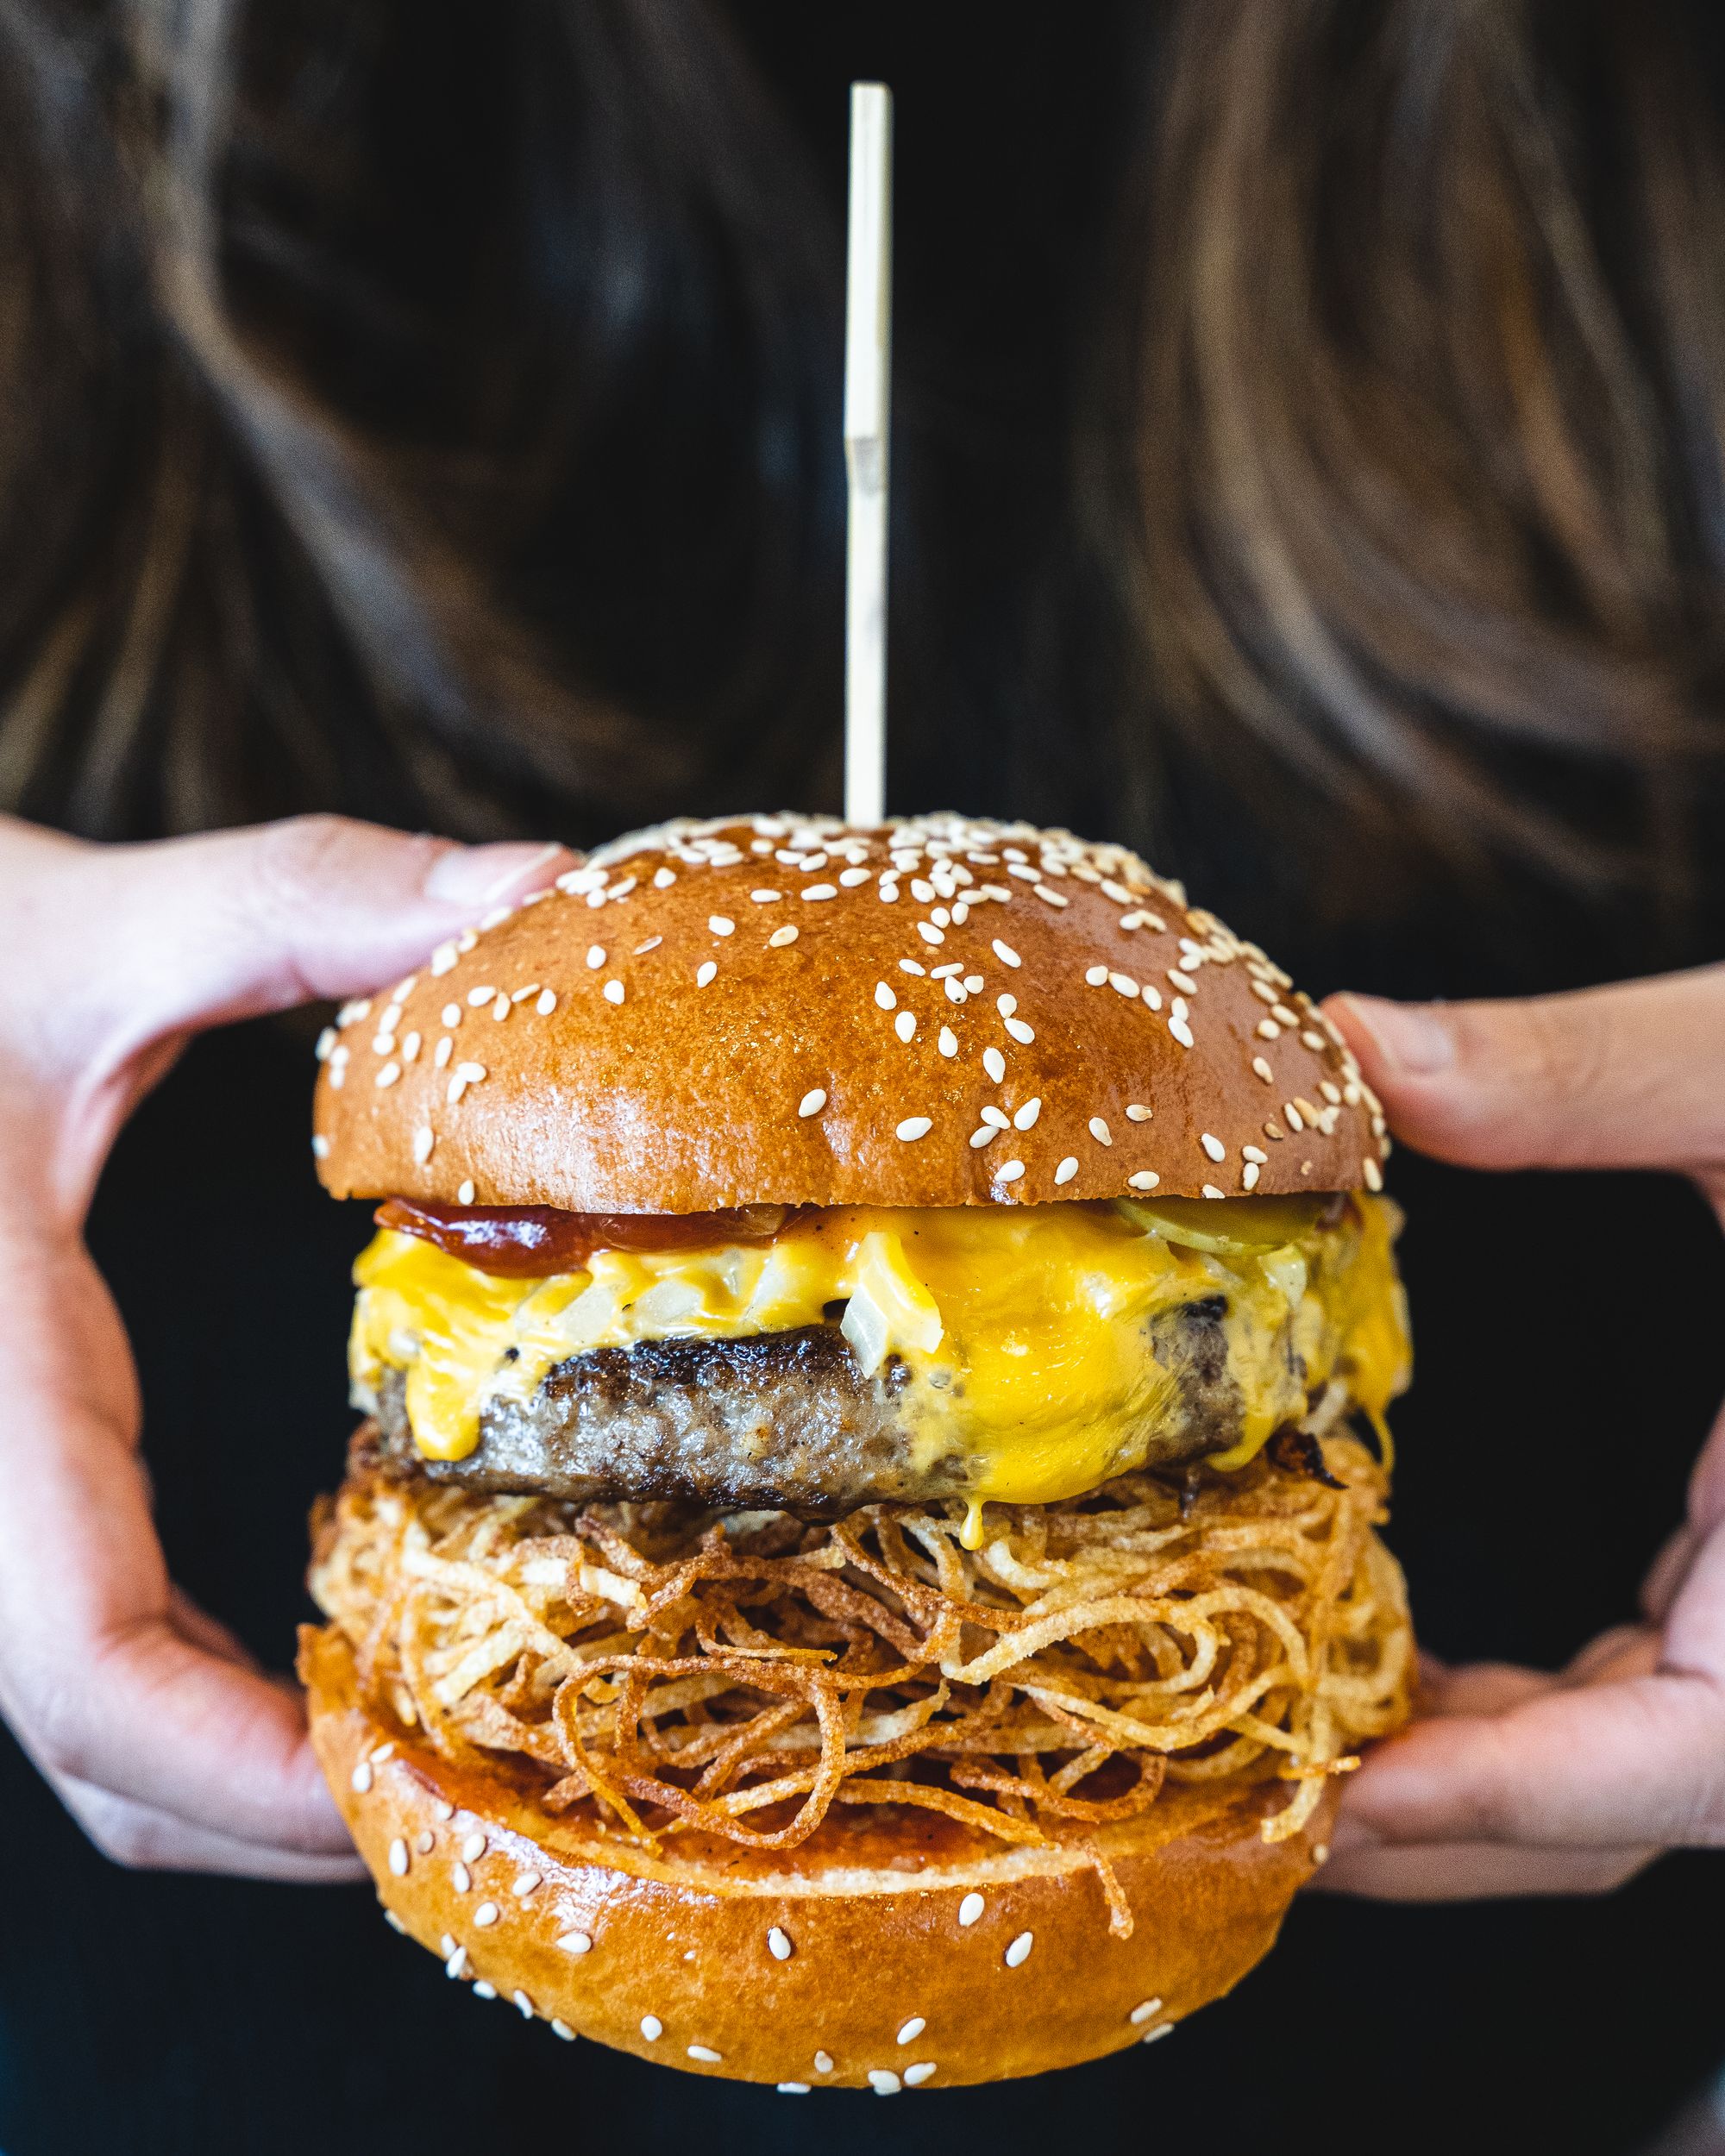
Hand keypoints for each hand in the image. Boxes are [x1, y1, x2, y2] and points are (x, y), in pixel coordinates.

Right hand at [0, 814, 575, 1876]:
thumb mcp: (90, 921)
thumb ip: (306, 898)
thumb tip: (539, 883)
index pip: (83, 1666)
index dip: (250, 1774)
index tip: (416, 1790)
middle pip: (94, 1754)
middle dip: (280, 1813)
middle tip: (484, 1779)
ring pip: (77, 1732)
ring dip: (243, 1777)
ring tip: (435, 1732)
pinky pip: (75, 1643)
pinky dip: (194, 1697)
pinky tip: (320, 1633)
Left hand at [1318, 970, 1724, 1897]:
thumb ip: (1590, 1074)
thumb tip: (1357, 1046)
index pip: (1697, 1757)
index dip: (1517, 1798)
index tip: (1345, 1805)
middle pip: (1642, 1808)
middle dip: (1452, 1828)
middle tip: (1258, 1800)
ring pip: (1646, 1774)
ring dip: (1477, 1781)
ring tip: (1292, 1729)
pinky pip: (1665, 1701)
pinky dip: (1535, 1716)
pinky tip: (1412, 1660)